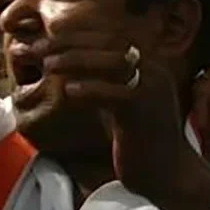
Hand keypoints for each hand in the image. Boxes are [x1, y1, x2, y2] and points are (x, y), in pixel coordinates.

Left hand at [40, 31, 209, 208]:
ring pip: (114, 64)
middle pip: (112, 44)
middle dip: (72, 44)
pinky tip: (69, 91)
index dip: (80, 36)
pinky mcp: (145, 112)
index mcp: (153, 67)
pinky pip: (116, 94)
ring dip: (77, 61)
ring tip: (49, 65)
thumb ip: (110, 84)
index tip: (50, 39)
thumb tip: (75, 71)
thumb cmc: (142, 141)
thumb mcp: (127, 105)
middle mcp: (156, 73)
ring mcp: (153, 90)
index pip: (114, 38)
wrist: (168, 173)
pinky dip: (91, 90)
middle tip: (41, 48)